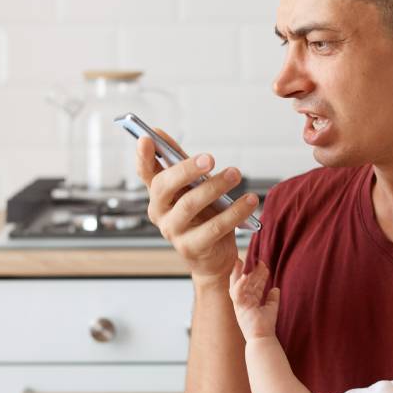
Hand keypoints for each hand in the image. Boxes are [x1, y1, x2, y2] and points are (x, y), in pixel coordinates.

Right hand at [134, 129, 258, 281]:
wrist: (212, 258)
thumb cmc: (203, 217)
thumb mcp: (191, 189)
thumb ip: (180, 164)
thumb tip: (160, 133)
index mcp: (158, 195)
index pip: (145, 173)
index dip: (142, 157)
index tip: (146, 138)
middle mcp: (159, 213)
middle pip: (164, 187)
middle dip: (186, 169)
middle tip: (210, 158)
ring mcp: (173, 232)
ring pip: (190, 205)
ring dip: (215, 187)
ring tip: (235, 173)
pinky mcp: (192, 248)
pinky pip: (214, 227)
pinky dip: (234, 212)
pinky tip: (250, 200)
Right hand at [228, 260, 279, 339]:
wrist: (263, 338)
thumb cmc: (266, 326)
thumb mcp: (272, 308)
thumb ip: (273, 298)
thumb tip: (276, 288)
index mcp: (250, 301)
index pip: (254, 284)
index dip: (259, 275)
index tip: (264, 265)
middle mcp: (244, 301)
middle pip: (245, 282)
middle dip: (247, 269)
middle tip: (251, 258)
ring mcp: (240, 303)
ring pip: (239, 284)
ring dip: (240, 272)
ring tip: (242, 261)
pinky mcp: (239, 306)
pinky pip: (237, 293)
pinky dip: (240, 284)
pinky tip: (245, 275)